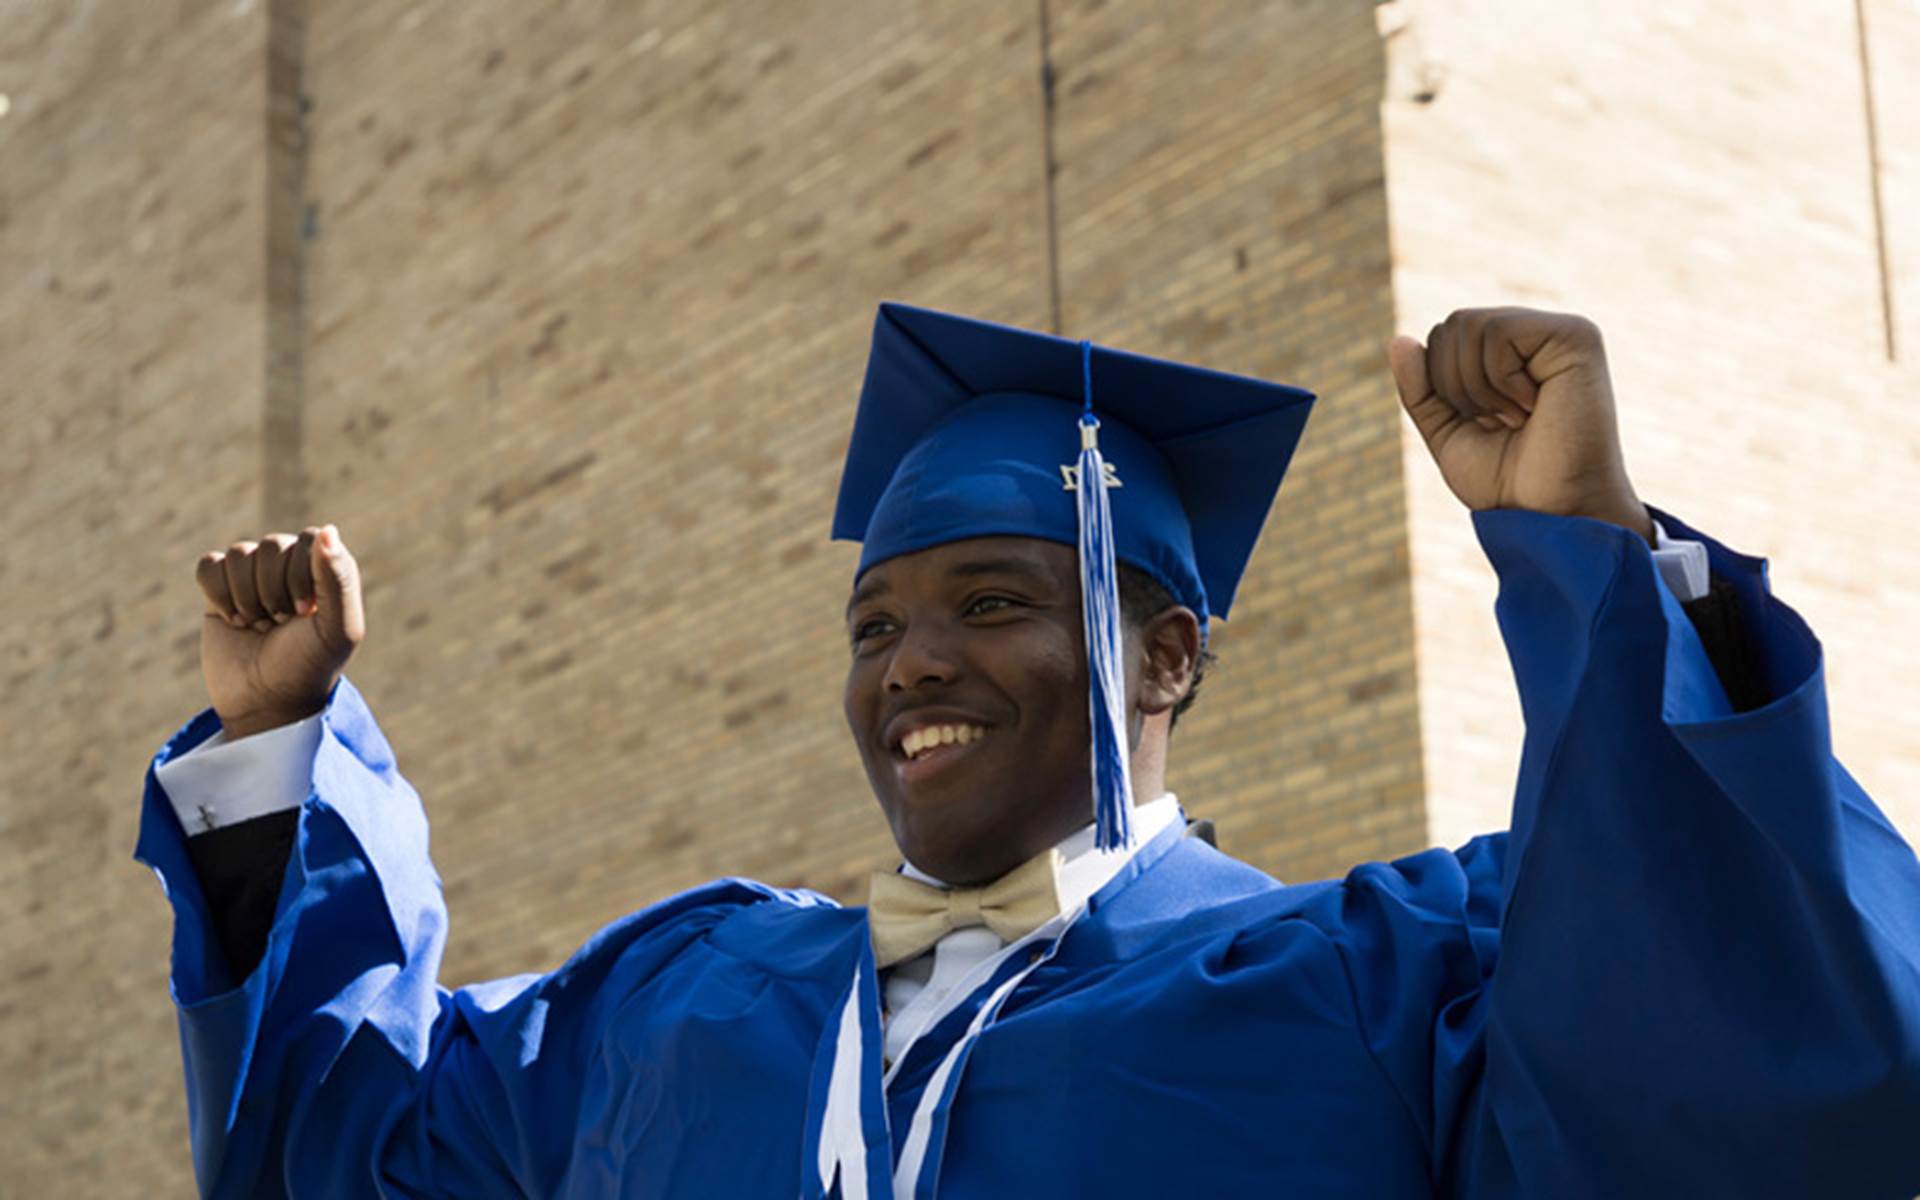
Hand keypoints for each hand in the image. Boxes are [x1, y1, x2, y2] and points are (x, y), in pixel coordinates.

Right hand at [194, 525, 364, 738]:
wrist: (266, 703)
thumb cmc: (310, 666)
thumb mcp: (337, 629)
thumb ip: (338, 579)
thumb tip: (328, 529)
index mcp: (327, 568)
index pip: (309, 540)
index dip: (301, 577)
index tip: (304, 614)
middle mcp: (292, 565)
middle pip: (272, 545)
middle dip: (273, 592)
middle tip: (280, 625)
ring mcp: (254, 575)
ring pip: (238, 553)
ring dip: (246, 597)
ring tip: (260, 625)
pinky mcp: (220, 589)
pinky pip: (209, 565)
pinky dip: (218, 594)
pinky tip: (235, 621)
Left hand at [1389, 307, 1652, 542]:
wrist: (1551, 515)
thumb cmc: (1508, 484)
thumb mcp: (1448, 433)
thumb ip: (1422, 389)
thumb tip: (1399, 339)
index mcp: (1512, 358)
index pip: (1444, 337)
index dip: (1440, 385)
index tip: (1485, 425)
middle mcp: (1537, 339)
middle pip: (1452, 325)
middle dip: (1454, 385)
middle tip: (1502, 424)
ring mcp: (1560, 332)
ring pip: (1468, 324)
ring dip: (1476, 388)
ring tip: (1519, 417)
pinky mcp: (1576, 335)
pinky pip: (1497, 331)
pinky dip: (1499, 379)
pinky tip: (1533, 405)